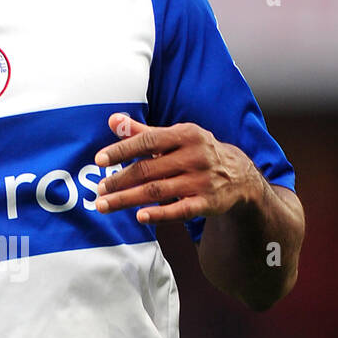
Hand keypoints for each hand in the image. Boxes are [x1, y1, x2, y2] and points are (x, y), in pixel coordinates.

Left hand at [93, 113, 259, 224]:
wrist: (239, 175)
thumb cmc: (196, 152)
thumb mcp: (175, 137)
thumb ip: (142, 131)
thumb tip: (112, 120)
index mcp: (185, 135)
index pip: (147, 141)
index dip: (122, 150)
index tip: (99, 160)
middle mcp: (194, 156)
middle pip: (148, 170)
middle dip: (120, 180)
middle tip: (99, 189)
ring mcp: (201, 181)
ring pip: (157, 191)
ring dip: (127, 199)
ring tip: (104, 205)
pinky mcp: (207, 203)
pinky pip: (180, 211)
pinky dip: (160, 214)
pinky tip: (140, 217)